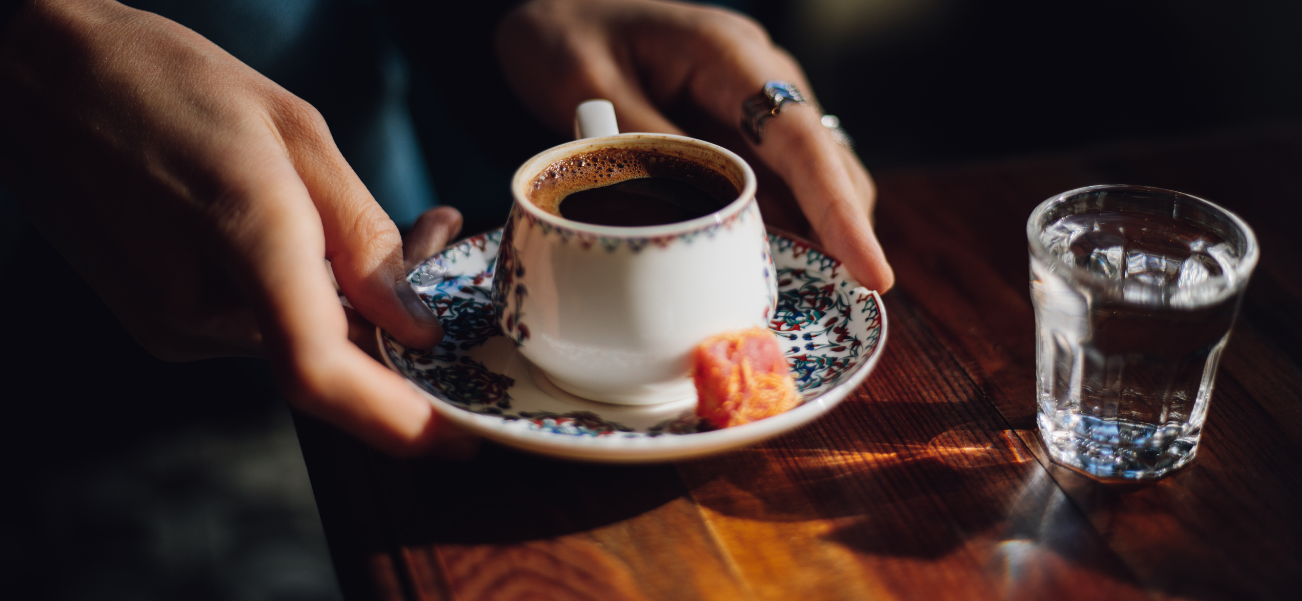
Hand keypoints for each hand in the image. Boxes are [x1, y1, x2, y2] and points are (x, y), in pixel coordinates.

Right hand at [0, 0, 470, 455]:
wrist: (37, 78)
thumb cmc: (164, 81)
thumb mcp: (295, 130)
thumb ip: (361, 233)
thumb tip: (414, 328)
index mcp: (242, 239)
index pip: (320, 372)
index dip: (397, 421)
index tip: (459, 440)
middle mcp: (195, 309)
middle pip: (329, 359)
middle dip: (404, 329)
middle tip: (443, 242)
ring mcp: (171, 325)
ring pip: (301, 340)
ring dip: (363, 300)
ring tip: (404, 222)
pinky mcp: (161, 321)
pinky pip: (263, 324)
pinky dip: (313, 294)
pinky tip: (328, 234)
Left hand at [496, 0, 893, 291]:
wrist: (559, 12)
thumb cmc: (566, 39)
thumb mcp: (587, 88)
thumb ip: (646, 148)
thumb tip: (698, 221)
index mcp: (728, 55)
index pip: (802, 140)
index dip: (839, 210)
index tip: (872, 271)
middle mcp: (760, 74)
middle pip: (829, 161)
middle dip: (845, 231)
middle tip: (842, 301)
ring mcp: (756, 99)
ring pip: (813, 174)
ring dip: (817, 231)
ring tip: (807, 291)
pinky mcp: (741, 125)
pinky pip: (778, 178)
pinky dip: (784, 220)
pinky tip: (770, 258)